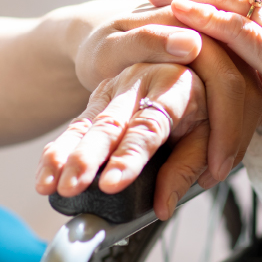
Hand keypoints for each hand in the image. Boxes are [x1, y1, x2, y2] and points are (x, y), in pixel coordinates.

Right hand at [36, 37, 261, 218]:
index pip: (149, 129)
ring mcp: (116, 89)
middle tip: (72, 187)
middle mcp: (140, 83)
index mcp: (176, 86)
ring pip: (88, 124)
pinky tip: (45, 177)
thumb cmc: (216, 98)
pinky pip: (77, 126)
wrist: (208, 53)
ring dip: (66, 157)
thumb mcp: (213, 132)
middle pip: (110, 124)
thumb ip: (187, 168)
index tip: (111, 184)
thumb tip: (161, 208)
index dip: (129, 158)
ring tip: (51, 186)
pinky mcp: (101, 98)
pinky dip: (59, 152)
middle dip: (87, 159)